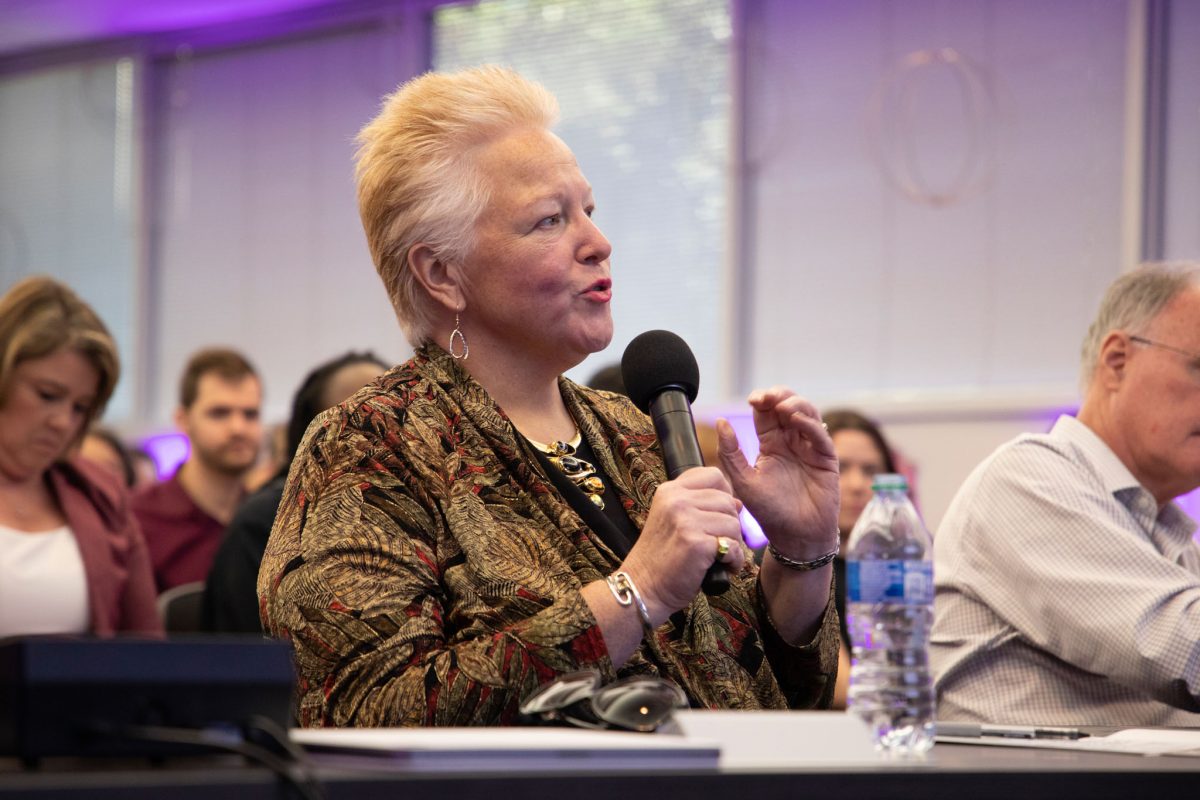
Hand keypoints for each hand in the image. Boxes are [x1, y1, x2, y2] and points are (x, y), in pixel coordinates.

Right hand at [621, 467, 745, 618]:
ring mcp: (685, 520)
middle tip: (720, 543)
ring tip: (720, 557)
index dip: (725, 494)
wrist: (643, 587)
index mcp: (670, 490)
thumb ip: (701, 506)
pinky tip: (723, 567)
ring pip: (734, 523)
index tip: (718, 515)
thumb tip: (738, 503)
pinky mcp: (696, 543)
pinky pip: (733, 546)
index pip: (713, 475)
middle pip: (728, 500)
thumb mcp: (674, 520)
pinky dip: (734, 560)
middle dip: (731, 525)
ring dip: (733, 544)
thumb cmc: (661, 557)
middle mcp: (676, 500)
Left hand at [716, 387, 839, 558]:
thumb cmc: (769, 511)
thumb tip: (721, 421)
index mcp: (770, 444)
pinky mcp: (826, 459)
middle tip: (769, 397)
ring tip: (783, 407)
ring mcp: (810, 448)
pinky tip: (797, 420)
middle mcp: (791, 442)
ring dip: (796, 405)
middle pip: (788, 406)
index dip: (762, 400)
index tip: (753, 399)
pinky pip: (821, 435)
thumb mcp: (743, 481)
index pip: (766, 413)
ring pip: (808, 414)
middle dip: (779, 396)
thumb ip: (731, 452)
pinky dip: (810, 424)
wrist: (795, 536)